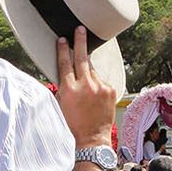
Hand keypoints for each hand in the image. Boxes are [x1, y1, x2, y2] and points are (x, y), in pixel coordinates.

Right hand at [55, 26, 117, 146]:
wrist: (91, 141)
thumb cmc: (72, 126)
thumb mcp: (60, 105)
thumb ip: (63, 87)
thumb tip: (65, 74)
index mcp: (69, 89)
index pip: (65, 63)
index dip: (63, 49)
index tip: (62, 40)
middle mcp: (85, 85)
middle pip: (81, 57)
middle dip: (80, 41)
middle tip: (80, 30)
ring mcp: (100, 87)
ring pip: (92, 72)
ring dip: (88, 74)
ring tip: (86, 88)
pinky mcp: (111, 91)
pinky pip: (102, 82)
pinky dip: (98, 85)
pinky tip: (95, 98)